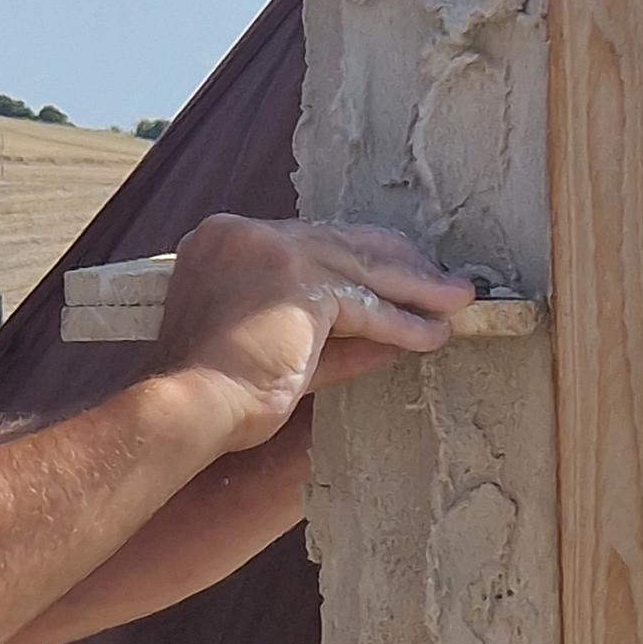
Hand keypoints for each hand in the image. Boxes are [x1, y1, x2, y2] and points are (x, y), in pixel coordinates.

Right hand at [150, 216, 473, 449]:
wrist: (186, 408)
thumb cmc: (215, 396)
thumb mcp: (278, 353)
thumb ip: (327, 339)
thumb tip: (382, 341)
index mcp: (225, 242)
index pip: (310, 242)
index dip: (357, 259)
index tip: (395, 273)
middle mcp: (244, 235)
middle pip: (341, 244)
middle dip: (399, 265)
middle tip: (442, 281)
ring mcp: (270, 252)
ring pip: (360, 269)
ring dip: (416, 290)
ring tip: (456, 303)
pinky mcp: (297, 282)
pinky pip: (364, 303)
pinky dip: (402, 323)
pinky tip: (433, 334)